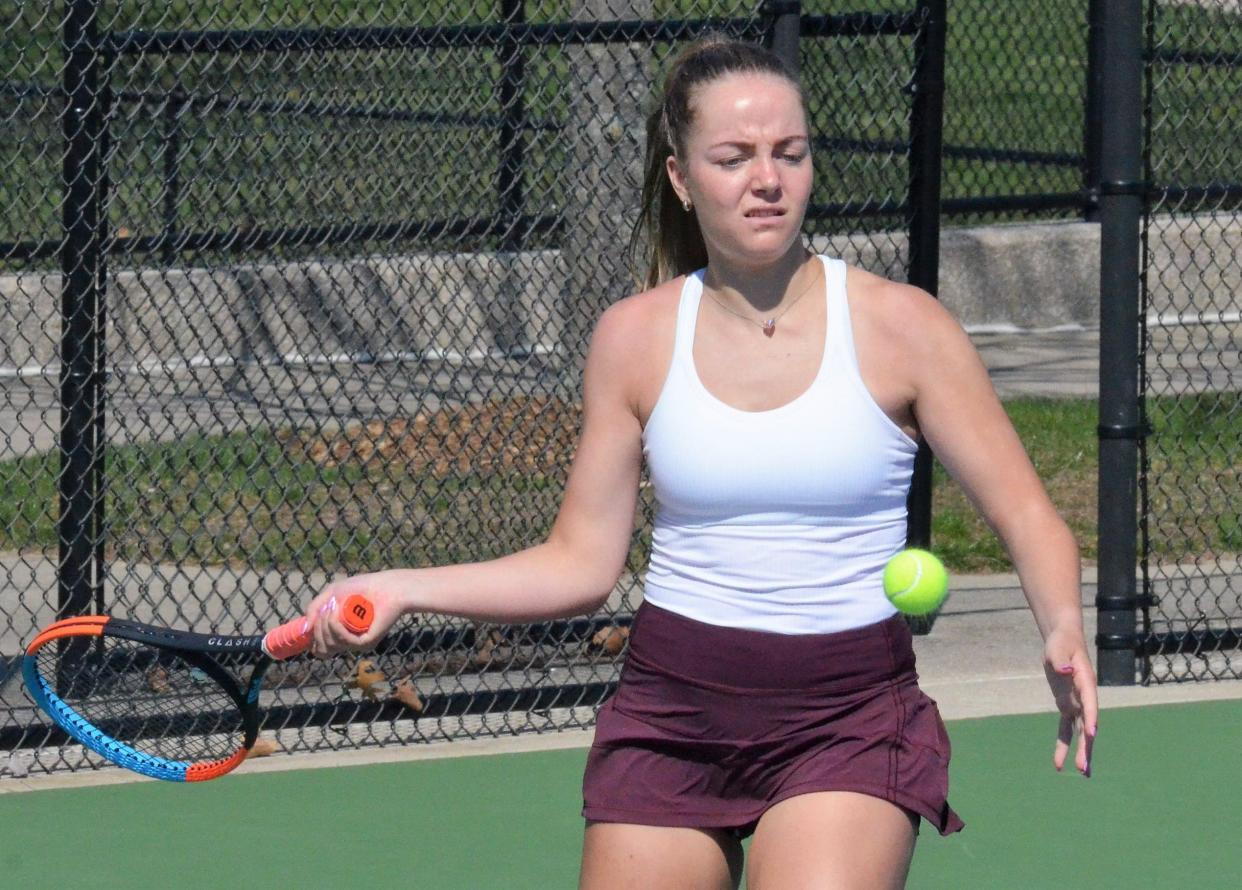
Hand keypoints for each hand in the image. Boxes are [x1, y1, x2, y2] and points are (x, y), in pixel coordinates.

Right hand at [304, 572, 406, 657]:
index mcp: (341, 634)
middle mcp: (349, 642)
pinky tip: (337, 612)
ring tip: (335, 607)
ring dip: (325, 623)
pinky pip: (342, 640)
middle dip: (318, 627)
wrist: (388, 587)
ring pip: (329, 644)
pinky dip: (335, 625)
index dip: (312, 639)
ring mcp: (357, 644)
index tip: (313, 622)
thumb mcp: (332, 593)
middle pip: (321, 648)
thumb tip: (304, 629)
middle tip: (328, 609)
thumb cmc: (363, 588)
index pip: (320, 650)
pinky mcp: (366, 643)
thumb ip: (315, 608)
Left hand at [1043, 625, 1098, 776]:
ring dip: (1081, 752)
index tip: (1091, 734)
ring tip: (1083, 773)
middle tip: (1084, 768)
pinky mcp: (1067, 706)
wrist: (1063, 642)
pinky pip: (1066, 729)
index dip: (1091, 718)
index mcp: (1086, 683)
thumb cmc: (1062, 643)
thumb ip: (1060, 660)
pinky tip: (1059, 764)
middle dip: (1086, 747)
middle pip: (1087, 726)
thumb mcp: (1057, 648)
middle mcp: (1085, 698)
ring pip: (1080, 732)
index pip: (1090, 704)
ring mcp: (1077, 704)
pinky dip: (1063, 745)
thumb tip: (1066, 670)